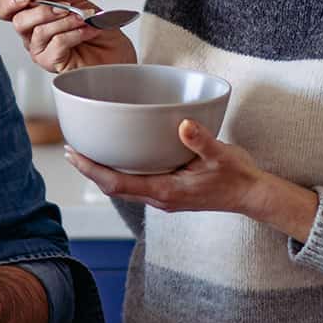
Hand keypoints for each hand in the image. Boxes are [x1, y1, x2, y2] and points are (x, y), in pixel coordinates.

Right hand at [0, 0, 137, 74]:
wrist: (117, 51)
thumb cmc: (97, 27)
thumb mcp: (74, 0)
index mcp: (34, 17)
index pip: (6, 10)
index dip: (10, 1)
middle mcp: (33, 35)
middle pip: (18, 21)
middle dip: (43, 10)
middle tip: (65, 8)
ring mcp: (42, 51)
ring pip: (39, 32)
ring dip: (65, 21)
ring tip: (82, 19)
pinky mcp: (53, 64)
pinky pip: (56, 44)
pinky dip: (74, 34)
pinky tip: (86, 32)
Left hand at [67, 120, 315, 239]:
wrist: (253, 196)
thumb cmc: (238, 177)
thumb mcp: (223, 155)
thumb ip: (203, 141)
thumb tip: (184, 125)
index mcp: (166, 191)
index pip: (117, 184)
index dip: (91, 169)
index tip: (73, 154)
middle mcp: (160, 198)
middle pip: (114, 187)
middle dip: (90, 169)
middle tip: (70, 148)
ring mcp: (164, 198)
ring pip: (124, 188)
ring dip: (103, 172)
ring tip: (86, 153)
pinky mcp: (170, 193)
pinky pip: (137, 184)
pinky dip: (120, 172)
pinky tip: (119, 157)